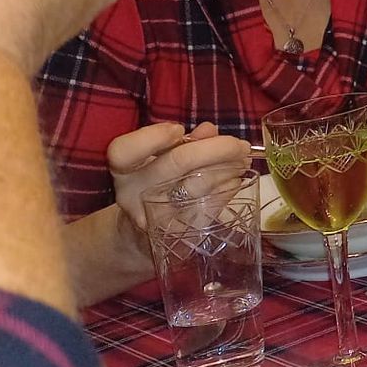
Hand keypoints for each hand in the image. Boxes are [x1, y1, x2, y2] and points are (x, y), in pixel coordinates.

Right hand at [109, 122, 253, 246]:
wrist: (142, 236)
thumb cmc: (157, 184)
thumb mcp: (159, 160)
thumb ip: (182, 142)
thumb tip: (208, 130)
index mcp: (124, 170)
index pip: (123, 151)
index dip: (152, 137)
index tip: (178, 129)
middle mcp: (133, 194)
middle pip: (176, 162)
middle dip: (216, 148)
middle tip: (239, 144)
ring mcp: (154, 218)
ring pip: (198, 185)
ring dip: (228, 168)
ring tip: (244, 159)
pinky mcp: (177, 235)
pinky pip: (209, 208)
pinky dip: (226, 190)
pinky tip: (236, 180)